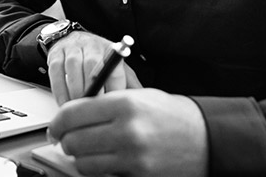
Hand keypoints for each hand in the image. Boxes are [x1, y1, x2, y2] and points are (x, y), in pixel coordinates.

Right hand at [45, 32, 141, 104]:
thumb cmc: (100, 61)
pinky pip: (56, 73)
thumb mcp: (118, 69)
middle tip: (94, 111)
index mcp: (111, 51)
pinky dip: (60, 92)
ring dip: (75, 93)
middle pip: (92, 67)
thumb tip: (142, 104)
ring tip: (79, 111)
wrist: (75, 41)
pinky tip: (65, 104)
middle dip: (93, 91)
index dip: (112, 89)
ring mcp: (72, 48)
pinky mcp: (56, 54)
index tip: (111, 106)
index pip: (114, 69)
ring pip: (73, 70)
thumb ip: (130, 85)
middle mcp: (92, 45)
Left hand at [48, 89, 207, 176]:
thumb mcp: (138, 96)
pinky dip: (99, 170)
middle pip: (73, 141)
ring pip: (83, 163)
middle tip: (70, 140)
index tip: (56, 127)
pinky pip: (103, 175)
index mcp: (124, 104)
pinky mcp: (139, 175)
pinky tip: (107, 161)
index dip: (57, 122)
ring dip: (81, 159)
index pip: (71, 114)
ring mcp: (133, 157)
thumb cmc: (173, 116)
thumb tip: (69, 115)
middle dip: (67, 142)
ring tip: (90, 151)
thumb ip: (103, 103)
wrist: (209, 138)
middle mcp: (127, 131)